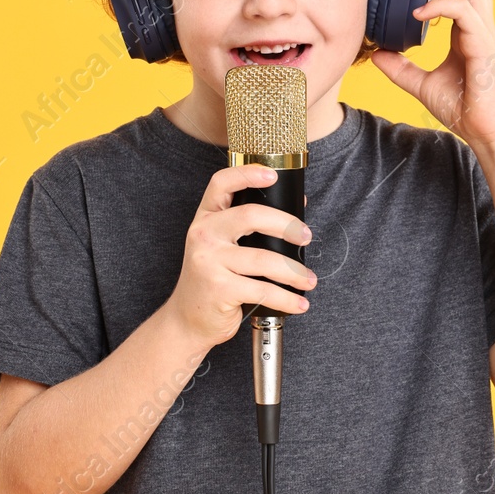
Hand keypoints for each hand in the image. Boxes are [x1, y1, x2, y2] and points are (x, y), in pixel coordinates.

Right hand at [162, 164, 314, 350]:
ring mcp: (209, 261)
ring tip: (308, 279)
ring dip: (294, 271)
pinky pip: (263, 289)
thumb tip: (298, 204)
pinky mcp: (219, 288)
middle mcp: (203, 234)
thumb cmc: (212, 280)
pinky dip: (287, 299)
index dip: (247, 174)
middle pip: (251, 215)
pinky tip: (298, 303)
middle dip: (287, 225)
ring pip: (264, 259)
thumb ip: (252, 227)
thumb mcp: (222, 247)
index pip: (221, 183)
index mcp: (206, 218)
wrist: (187, 320)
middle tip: (305, 237)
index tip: (273, 174)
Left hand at [370, 0, 494, 150]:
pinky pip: (465, 12)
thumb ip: (401, 69)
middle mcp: (480, 27)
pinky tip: (417, 13)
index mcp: (469, 31)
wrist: (489, 136)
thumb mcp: (423, 86)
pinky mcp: (485, 48)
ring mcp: (485, 35)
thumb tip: (375, 55)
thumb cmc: (466, 111)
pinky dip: (440, 7)